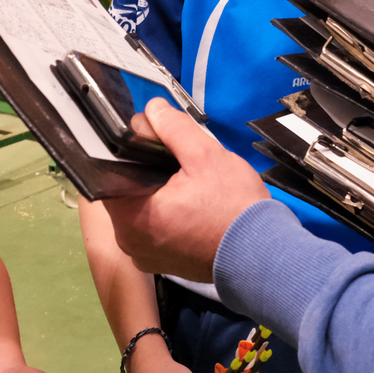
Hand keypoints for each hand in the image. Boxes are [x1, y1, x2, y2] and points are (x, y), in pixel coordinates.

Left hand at [101, 99, 269, 280]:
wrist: (264, 255)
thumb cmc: (234, 210)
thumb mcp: (206, 155)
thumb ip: (174, 128)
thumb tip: (153, 109)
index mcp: (132, 217)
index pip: (109, 173)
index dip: (127, 151)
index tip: (148, 141)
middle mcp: (130, 242)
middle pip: (125, 191)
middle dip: (146, 172)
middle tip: (177, 161)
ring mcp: (146, 256)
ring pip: (139, 211)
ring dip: (157, 193)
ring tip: (187, 181)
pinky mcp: (163, 263)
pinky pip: (154, 229)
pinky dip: (167, 214)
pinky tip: (191, 204)